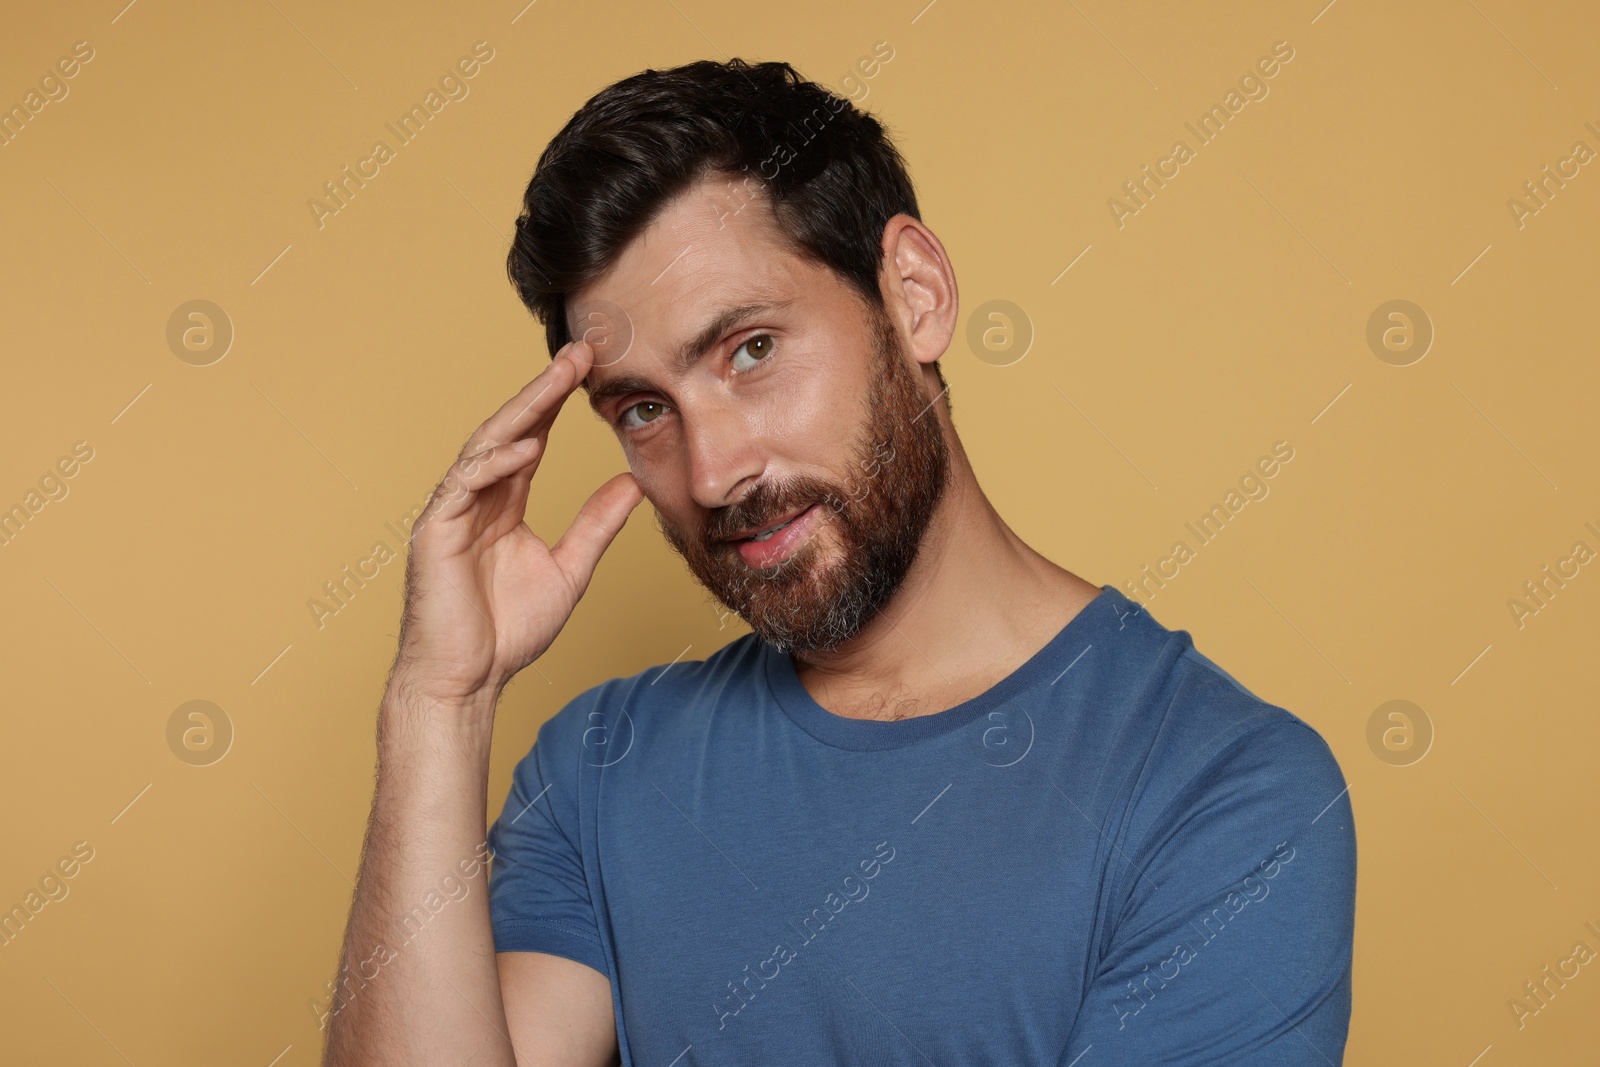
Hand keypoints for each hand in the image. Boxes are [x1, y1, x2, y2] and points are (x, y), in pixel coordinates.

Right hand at [388, 339, 641, 707]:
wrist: (466, 681)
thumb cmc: (507, 633)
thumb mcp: (570, 571)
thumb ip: (597, 526)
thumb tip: (633, 484)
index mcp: (503, 503)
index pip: (533, 438)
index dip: (558, 401)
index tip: (593, 367)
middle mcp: (475, 498)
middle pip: (511, 430)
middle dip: (544, 389)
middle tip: (580, 352)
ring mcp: (451, 511)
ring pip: (487, 447)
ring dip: (523, 412)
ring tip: (558, 379)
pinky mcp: (435, 533)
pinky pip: (465, 486)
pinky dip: (495, 464)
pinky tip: (526, 446)